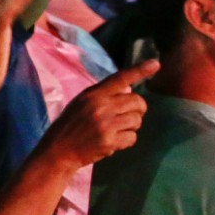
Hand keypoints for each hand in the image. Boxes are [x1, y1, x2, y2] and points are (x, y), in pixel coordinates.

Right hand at [34, 60, 157, 173]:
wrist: (58, 150)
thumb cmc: (70, 124)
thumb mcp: (81, 102)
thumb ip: (103, 95)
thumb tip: (129, 90)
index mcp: (93, 94)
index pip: (120, 78)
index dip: (139, 70)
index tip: (155, 64)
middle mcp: (100, 106)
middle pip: (137, 101)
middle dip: (138, 109)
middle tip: (129, 115)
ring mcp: (105, 124)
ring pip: (137, 120)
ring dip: (132, 126)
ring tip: (117, 130)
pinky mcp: (109, 141)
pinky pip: (132, 137)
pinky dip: (127, 140)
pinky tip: (114, 141)